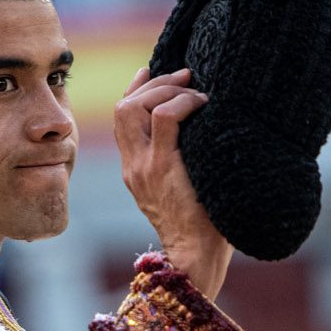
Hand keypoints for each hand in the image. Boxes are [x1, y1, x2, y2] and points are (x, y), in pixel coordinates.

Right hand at [114, 65, 233, 300]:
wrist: (196, 258)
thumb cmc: (204, 228)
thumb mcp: (184, 191)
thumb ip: (181, 165)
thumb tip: (209, 134)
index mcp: (135, 170)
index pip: (122, 118)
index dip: (136, 89)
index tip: (153, 72)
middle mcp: (133, 166)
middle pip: (122, 107)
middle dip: (152, 83)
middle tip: (184, 77)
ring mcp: (144, 167)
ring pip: (133, 107)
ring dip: (163, 89)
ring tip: (191, 88)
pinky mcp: (162, 169)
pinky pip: (165, 118)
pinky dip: (183, 103)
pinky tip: (203, 106)